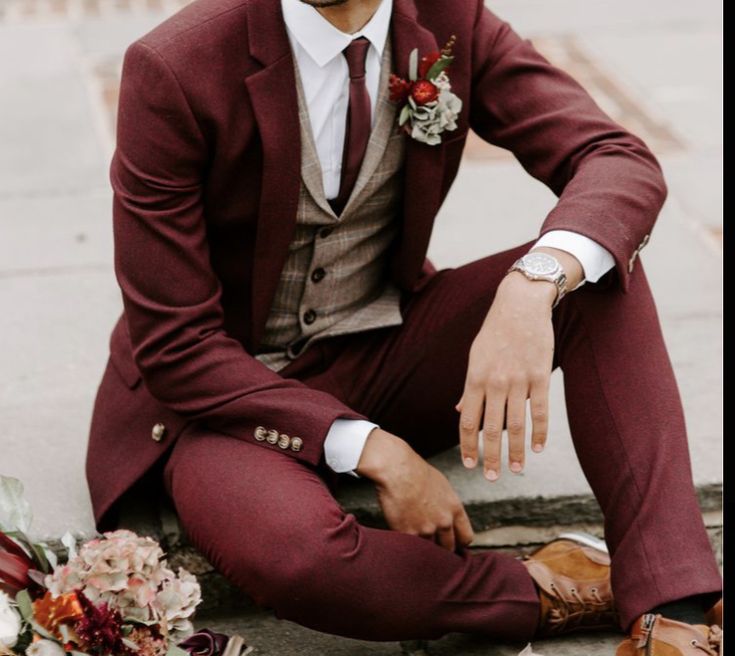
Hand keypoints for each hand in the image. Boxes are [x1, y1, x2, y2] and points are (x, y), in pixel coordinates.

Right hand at [356, 428, 473, 550]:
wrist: (397, 470)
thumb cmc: (417, 472)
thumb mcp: (442, 487)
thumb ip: (447, 506)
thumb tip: (447, 517)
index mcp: (454, 509)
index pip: (466, 537)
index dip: (458, 542)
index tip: (452, 542)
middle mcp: (443, 522)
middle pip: (448, 548)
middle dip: (440, 547)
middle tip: (432, 544)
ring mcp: (426, 529)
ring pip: (428, 550)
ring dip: (422, 547)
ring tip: (414, 539)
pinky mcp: (408, 533)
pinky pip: (410, 546)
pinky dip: (406, 544)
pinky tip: (402, 535)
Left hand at [456, 271, 556, 480]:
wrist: (520, 305)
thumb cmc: (495, 332)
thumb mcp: (475, 357)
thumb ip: (470, 387)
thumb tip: (460, 411)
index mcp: (475, 378)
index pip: (468, 421)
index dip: (468, 445)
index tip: (469, 464)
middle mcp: (494, 382)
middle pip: (490, 429)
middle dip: (490, 457)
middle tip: (491, 478)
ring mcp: (518, 380)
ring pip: (515, 425)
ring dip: (516, 452)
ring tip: (517, 470)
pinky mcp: (540, 376)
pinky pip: (540, 410)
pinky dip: (539, 432)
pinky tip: (538, 448)